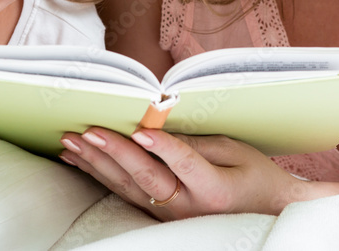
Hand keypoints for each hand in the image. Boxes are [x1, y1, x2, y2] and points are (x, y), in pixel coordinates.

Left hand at [58, 127, 318, 219]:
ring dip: (97, 164)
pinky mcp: (158, 214)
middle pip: (146, 178)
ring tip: (72, 142)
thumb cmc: (255, 177)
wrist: (266, 213)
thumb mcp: (236, 151)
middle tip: (88, 131)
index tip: (141, 129)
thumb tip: (159, 124)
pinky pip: (124, 193)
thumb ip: (199, 142)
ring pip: (127, 188)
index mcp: (213, 189)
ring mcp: (170, 215)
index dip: (162, 146)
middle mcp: (187, 206)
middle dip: (114, 153)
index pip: (184, 164)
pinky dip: (99, 175)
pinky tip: (79, 160)